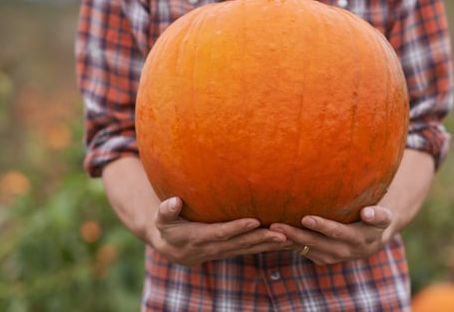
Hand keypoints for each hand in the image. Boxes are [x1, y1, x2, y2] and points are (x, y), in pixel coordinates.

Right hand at [151, 197, 289, 265]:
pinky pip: (253, 250)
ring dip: (270, 245)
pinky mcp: (232, 251)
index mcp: (199, 238)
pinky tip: (287, 241)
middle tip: (283, 233)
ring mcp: (225, 251)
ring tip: (292, 238)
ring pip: (251, 249)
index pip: (221, 233)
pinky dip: (269, 247)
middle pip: (242, 243)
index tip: (254, 221)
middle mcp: (214, 248)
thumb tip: (174, 201)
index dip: (237, 228)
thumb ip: (166, 210)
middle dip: (262, 238)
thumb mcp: (161, 219)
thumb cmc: (167, 227)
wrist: (172, 249)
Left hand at [269, 205, 392, 264]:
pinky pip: (305, 252)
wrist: (374, 239)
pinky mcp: (323, 258)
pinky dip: (291, 244)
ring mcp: (333, 257)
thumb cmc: (376, 219)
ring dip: (290, 240)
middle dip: (298, 234)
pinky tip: (276, 234)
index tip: (307, 217)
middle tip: (278, 224)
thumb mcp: (384, 216)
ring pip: (309, 250)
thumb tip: (367, 212)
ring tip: (273, 228)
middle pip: (318, 244)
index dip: (324, 226)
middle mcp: (345, 252)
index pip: (339, 233)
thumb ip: (377, 214)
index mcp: (360, 240)